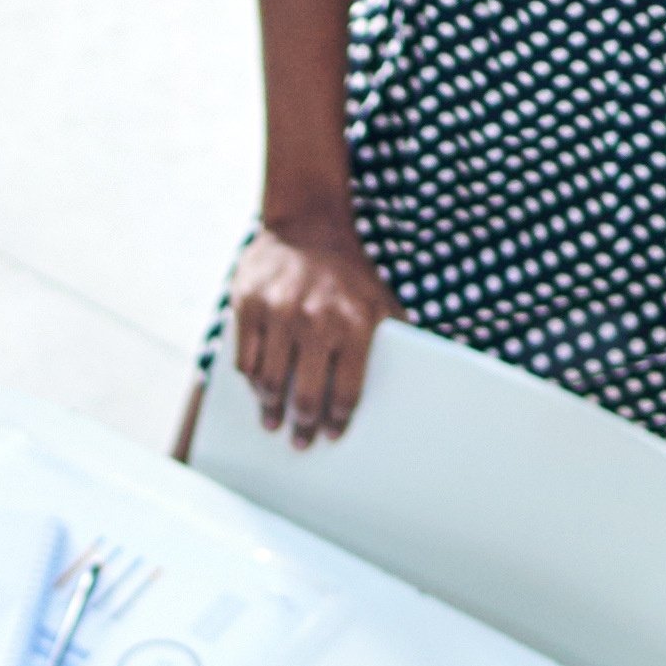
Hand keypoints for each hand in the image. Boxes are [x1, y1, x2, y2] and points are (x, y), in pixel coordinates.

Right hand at [221, 210, 396, 443]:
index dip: (338, 420)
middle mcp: (316, 319)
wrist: (308, 223)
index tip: (332, 435)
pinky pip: (245, 359)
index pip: (346, 390)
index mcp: (355, 323)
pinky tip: (257, 387)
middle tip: (300, 442)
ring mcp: (278, 311)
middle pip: (305, 393)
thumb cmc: (349, 273)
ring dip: (271, 408)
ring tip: (272, 421)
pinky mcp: (247, 303)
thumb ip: (396, 338)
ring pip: (269, 381)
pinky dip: (251, 379)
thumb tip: (420, 379)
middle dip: (303, 425)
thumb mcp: (382, 300)